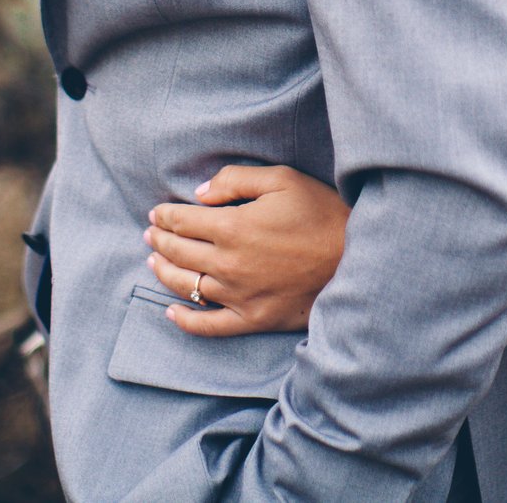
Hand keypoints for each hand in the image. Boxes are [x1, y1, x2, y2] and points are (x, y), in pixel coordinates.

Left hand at [144, 165, 347, 336]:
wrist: (356, 259)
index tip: (157, 212)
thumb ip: (235, 180)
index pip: (183, 221)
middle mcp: (228, 264)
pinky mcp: (253, 319)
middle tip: (151, 233)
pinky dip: (185, 321)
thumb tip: (200, 194)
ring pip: (186, 286)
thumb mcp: (282, 180)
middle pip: (179, 252)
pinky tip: (172, 312)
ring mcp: (239, 296)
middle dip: (160, 240)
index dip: (165, 215)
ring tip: (154, 261)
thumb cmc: (320, 214)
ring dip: (164, 272)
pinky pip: (209, 326)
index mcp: (233, 228)